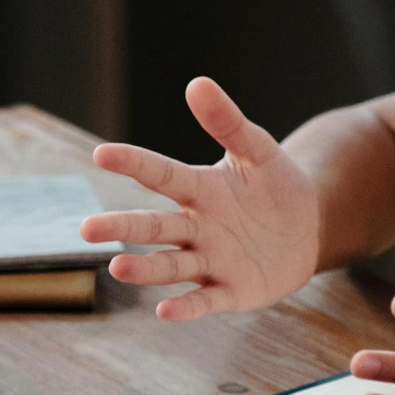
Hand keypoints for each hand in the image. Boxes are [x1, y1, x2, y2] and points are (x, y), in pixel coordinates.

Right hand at [81, 78, 319, 321]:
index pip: (161, 174)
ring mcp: (211, 261)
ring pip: (172, 266)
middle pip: (156, 227)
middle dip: (122, 227)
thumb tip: (197, 83)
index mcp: (200, 189)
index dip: (134, 163)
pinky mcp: (231, 291)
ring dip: (146, 268)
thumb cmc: (275, 185)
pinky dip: (187, 307)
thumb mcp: (258, 150)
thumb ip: (228, 123)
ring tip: (118, 268)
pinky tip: (164, 311)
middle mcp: (196, 227)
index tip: (101, 153)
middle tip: (86, 229)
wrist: (308, 228)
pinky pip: (206, 300)